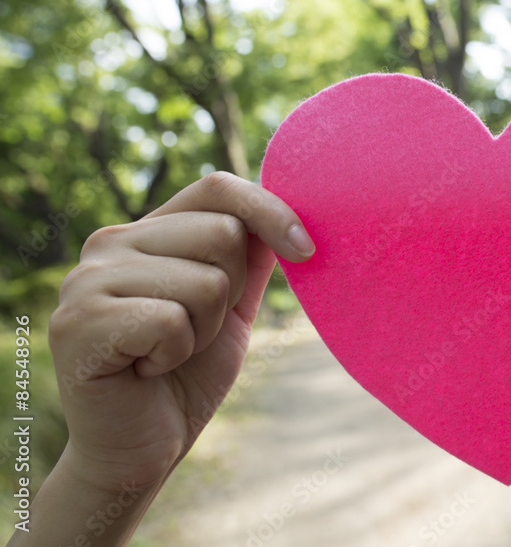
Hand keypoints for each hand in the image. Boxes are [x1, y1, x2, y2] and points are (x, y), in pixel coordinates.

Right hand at [48, 172, 314, 493]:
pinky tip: (145, 369)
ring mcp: (88, 279)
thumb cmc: (187, 374)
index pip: (218, 188)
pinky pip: (172, 320)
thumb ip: (249, 256)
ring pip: (206, 281)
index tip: (306, 251)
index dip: (271, 212)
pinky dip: (175, 353)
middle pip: (223, 234)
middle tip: (193, 331)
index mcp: (147, 231)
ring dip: (203, 330)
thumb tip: (288, 210)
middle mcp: (110, 243)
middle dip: (231, 294)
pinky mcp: (78, 322)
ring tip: (167, 352)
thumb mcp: (231, 306)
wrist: (141, 447)